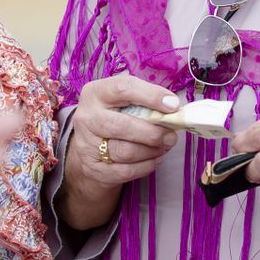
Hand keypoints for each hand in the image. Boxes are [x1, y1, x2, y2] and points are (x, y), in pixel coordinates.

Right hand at [58, 74, 180, 229]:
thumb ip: (145, 101)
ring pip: (126, 152)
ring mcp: (86, 145)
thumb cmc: (115, 117)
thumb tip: (174, 108)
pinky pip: (126, 171)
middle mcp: (86, 117)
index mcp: (95, 93)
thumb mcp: (123, 101)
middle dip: (153, 132)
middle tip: (172, 136)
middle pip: (122, 126)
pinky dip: (146, 166)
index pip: (123, 89)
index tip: (173, 105)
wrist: (90, 147)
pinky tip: (154, 159)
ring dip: (152, 151)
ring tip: (164, 146)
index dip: (151, 96)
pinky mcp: (93, 168)